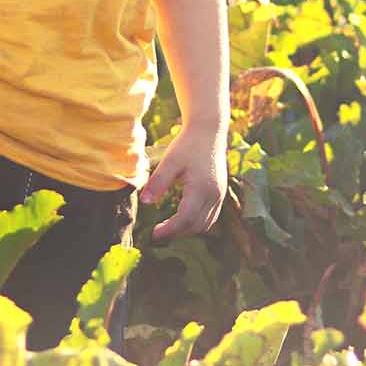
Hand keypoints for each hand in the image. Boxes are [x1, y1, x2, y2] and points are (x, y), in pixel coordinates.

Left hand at [142, 122, 227, 241]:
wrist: (209, 131)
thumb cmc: (187, 144)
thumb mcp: (170, 161)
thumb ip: (157, 182)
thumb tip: (145, 202)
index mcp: (201, 188)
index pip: (185, 219)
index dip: (169, 230)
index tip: (153, 234)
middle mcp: (214, 195)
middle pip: (196, 225)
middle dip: (177, 233)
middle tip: (157, 232)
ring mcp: (220, 195)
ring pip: (205, 224)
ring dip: (187, 229)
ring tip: (168, 226)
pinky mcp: (220, 193)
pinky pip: (210, 216)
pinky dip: (196, 222)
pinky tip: (182, 217)